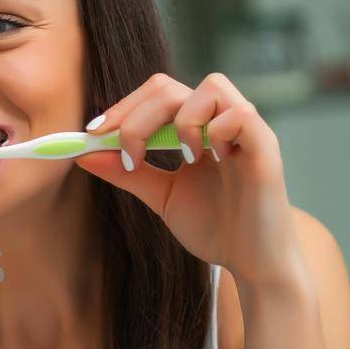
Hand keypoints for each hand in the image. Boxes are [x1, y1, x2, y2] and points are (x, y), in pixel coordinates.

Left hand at [73, 72, 305, 288]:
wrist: (252, 263)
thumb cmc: (215, 228)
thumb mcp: (161, 196)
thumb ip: (127, 173)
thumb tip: (84, 154)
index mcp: (196, 128)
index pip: (156, 94)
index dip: (122, 108)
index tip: (94, 134)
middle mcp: (220, 121)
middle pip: (171, 87)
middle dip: (137, 114)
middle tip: (126, 150)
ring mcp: (246, 130)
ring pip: (211, 85)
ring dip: (182, 119)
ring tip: (181, 158)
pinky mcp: (265, 147)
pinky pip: (240, 113)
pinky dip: (217, 130)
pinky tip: (213, 160)